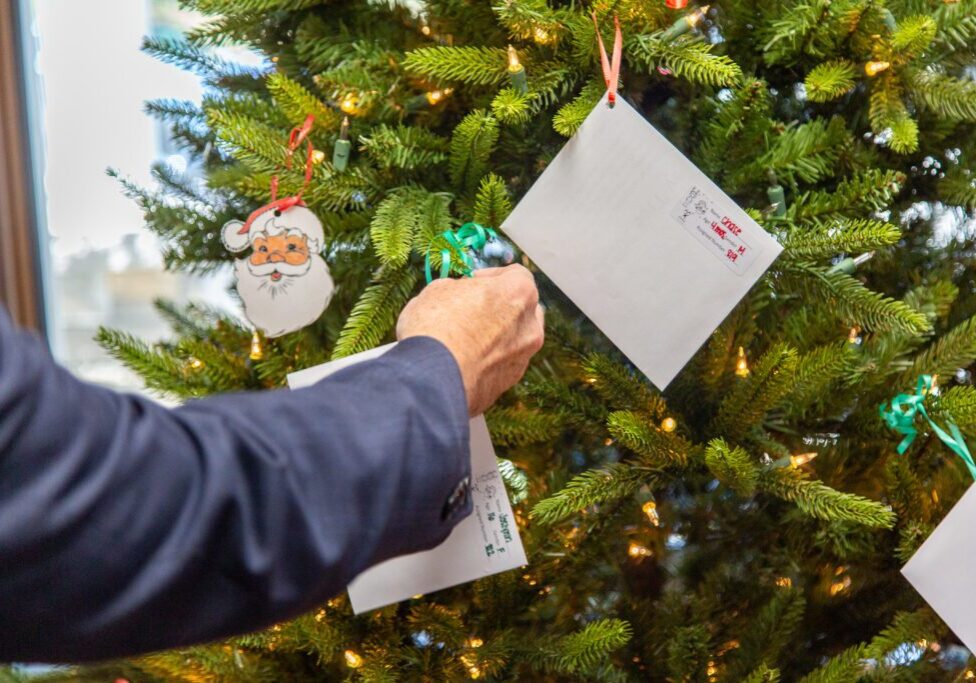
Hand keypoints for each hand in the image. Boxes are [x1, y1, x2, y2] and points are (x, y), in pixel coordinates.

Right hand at [397, 265, 544, 415]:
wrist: (433, 377)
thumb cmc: (436, 327)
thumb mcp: (438, 290)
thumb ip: (457, 289)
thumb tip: (455, 294)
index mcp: (518, 292)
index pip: (516, 274)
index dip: (491, 276)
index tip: (473, 282)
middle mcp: (530, 324)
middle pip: (522, 308)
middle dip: (499, 307)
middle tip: (471, 309)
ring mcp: (523, 356)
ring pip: (514, 339)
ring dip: (495, 336)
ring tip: (465, 338)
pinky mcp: (510, 381)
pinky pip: (502, 364)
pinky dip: (488, 360)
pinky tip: (463, 360)